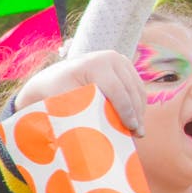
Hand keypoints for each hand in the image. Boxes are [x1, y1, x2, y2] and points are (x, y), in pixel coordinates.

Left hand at [14, 50, 149, 134]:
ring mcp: (118, 59)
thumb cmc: (54, 95)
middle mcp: (108, 57)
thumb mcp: (63, 102)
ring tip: (138, 131)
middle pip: (130, 89)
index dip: (125, 110)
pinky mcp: (124, 64)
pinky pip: (136, 85)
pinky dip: (137, 103)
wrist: (51, 80)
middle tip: (138, 134)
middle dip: (136, 113)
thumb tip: (94, 136)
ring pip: (136, 88)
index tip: (130, 128)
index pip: (116, 90)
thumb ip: (80, 112)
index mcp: (94, 63)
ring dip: (140, 110)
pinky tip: (136, 119)